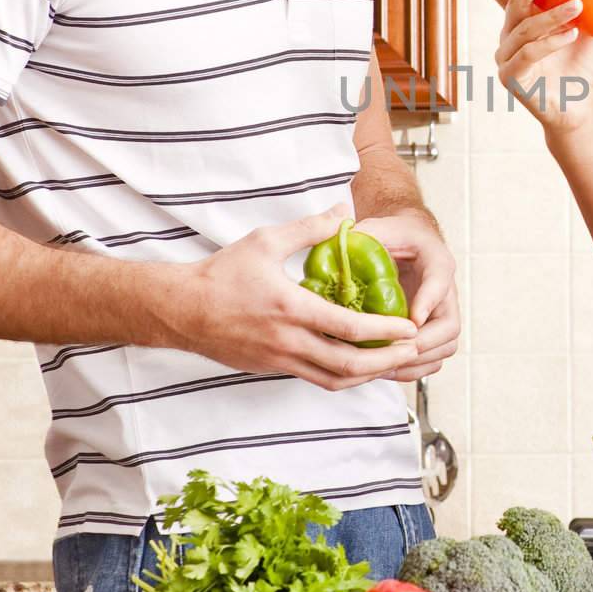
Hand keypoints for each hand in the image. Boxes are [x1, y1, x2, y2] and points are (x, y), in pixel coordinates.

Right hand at [173, 208, 421, 389]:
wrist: (180, 310)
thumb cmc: (222, 273)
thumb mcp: (266, 240)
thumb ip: (310, 228)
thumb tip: (345, 211)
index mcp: (290, 308)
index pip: (348, 327)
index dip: (384, 330)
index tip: (409, 326)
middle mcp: (287, 341)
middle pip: (348, 365)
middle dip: (386, 361)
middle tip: (412, 349)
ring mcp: (280, 360)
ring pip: (334, 380)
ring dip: (368, 375)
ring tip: (393, 361)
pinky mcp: (272, 369)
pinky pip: (316, 378)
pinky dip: (343, 375)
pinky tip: (359, 364)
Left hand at [354, 212, 461, 380]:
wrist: (410, 239)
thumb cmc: (396, 234)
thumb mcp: (380, 227)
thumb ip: (363, 236)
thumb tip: (337, 248)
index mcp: (436, 260)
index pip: (439, 282)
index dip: (427, 301)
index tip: (412, 319)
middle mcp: (446, 290)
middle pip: (449, 326)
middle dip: (421, 344)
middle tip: (390, 351)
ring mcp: (442, 312)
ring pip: (445, 346)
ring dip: (417, 361)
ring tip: (383, 366)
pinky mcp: (434, 329)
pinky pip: (434, 357)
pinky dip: (415, 368)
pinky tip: (386, 369)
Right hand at [483, 0, 592, 132]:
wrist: (580, 104)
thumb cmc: (583, 62)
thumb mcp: (592, 24)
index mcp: (521, 17)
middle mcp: (509, 33)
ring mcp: (506, 55)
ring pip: (525, 26)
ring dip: (553, 13)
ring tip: (579, 6)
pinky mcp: (510, 76)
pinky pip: (528, 53)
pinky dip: (551, 41)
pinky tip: (572, 35)